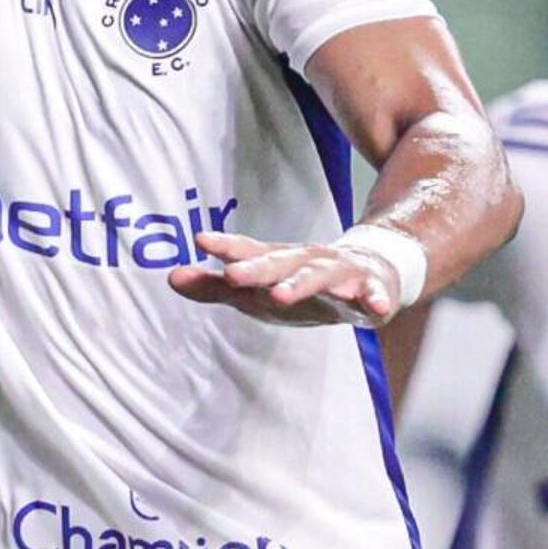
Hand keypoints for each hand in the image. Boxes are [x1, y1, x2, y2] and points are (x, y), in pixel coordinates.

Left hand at [169, 230, 399, 326]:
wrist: (370, 271)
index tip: (201, 241)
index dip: (226, 246)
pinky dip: (375, 299)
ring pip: (320, 276)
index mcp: (277, 262)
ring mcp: (339, 273)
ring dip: (301, 284)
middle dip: (256, 269)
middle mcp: (305, 262)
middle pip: (279, 263)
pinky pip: (373, 295)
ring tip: (281, 296)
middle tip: (231, 275)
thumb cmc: (302, 284)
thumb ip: (215, 288)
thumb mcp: (258, 288)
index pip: (248, 252)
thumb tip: (171, 278)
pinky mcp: (370, 288)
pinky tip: (376, 308)